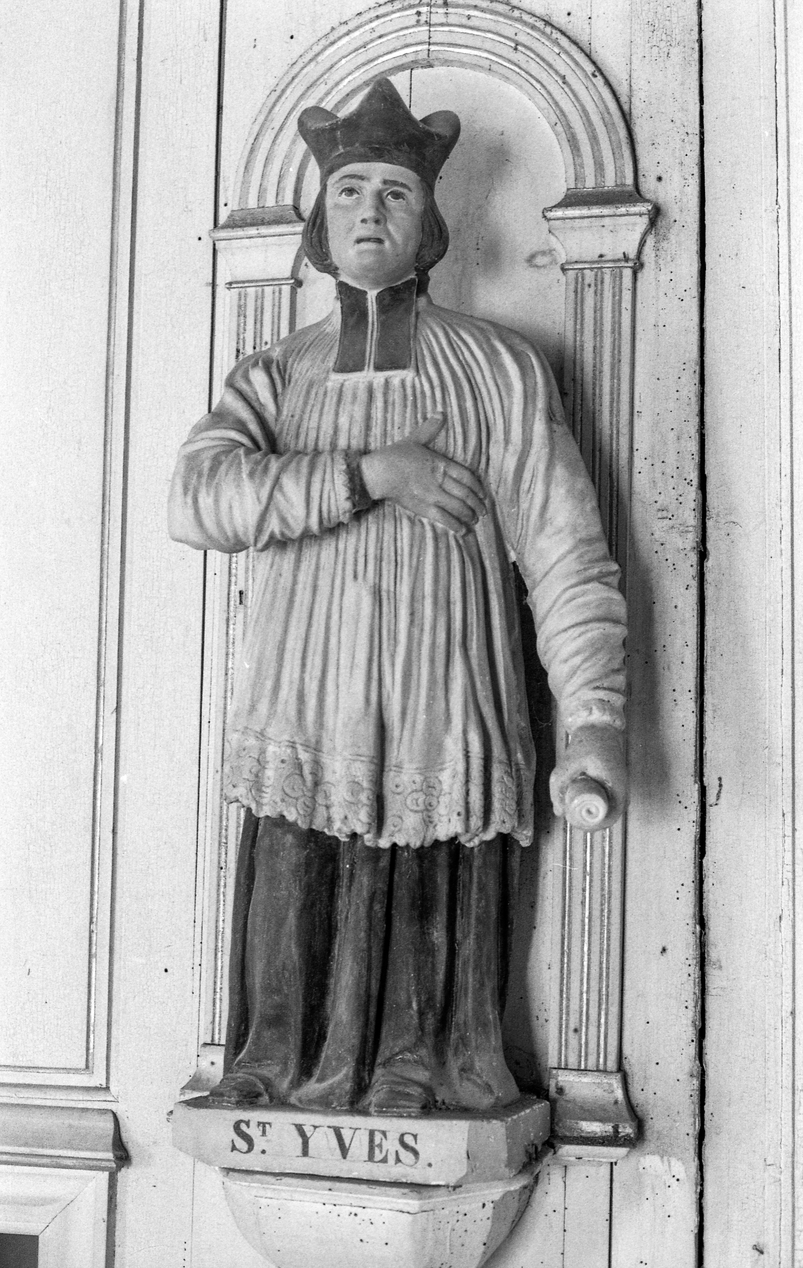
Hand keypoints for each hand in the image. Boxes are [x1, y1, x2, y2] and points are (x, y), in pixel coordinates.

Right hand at [360, 414, 486, 534]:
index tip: (483, 495)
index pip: (467, 477)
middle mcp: (440, 480)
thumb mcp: (415, 439)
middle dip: (477, 505)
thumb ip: (430, 428)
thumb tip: (441, 412)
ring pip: (458, 507)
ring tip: (474, 521)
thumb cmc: (395, 455)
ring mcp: (432, 495)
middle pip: (466, 494)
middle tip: (482, 512)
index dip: (478, 488)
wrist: (379, 472)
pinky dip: (455, 525)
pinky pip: (444, 518)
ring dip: (469, 516)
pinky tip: (462, 531)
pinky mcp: (423, 508)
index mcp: (441, 464)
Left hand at [549, 723, 626, 829]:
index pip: (610, 818)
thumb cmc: (588, 743)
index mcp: (618, 787)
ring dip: (589, 813)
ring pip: (605, 810)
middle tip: (570, 817)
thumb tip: (558, 811)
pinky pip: (605, 802)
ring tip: (572, 809)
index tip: (575, 822)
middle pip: (607, 817)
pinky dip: (592, 805)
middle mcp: (622, 791)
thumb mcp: (569, 763)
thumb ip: (559, 784)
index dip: (592, 826)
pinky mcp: (614, 786)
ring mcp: (619, 789)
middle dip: (587, 821)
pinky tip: (578, 803)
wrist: (599, 728)